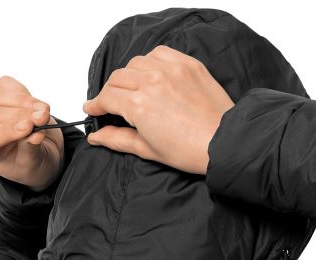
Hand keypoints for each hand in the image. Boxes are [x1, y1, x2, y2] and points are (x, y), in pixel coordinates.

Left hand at [0, 75, 64, 191]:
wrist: (40, 154)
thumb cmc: (31, 164)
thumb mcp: (32, 164)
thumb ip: (30, 149)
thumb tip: (36, 134)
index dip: (9, 131)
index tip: (28, 127)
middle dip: (22, 115)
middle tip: (43, 118)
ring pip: (0, 97)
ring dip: (26, 102)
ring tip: (45, 112)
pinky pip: (7, 85)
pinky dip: (23, 92)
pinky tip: (36, 104)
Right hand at [82, 45, 233, 174]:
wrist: (223, 142)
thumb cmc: (188, 150)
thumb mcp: (147, 149)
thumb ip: (116, 139)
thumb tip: (96, 136)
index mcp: (138, 104)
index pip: (106, 97)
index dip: (96, 105)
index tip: (92, 109)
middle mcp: (152, 81)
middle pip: (117, 77)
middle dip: (109, 91)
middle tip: (111, 104)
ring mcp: (171, 69)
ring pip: (136, 62)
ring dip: (129, 75)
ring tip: (132, 89)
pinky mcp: (187, 64)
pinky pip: (159, 53)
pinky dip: (150, 61)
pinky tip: (151, 74)